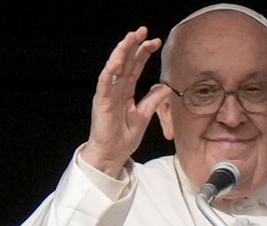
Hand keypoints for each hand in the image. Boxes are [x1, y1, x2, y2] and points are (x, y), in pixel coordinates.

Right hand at [81, 27, 172, 175]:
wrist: (113, 154)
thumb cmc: (124, 137)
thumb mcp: (144, 115)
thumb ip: (153, 100)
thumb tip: (165, 86)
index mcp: (125, 91)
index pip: (135, 66)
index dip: (144, 53)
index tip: (156, 41)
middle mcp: (116, 89)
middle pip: (125, 62)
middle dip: (133, 45)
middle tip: (144, 30)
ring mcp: (108, 94)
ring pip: (114, 67)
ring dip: (122, 51)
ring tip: (131, 37)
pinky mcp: (101, 102)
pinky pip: (105, 82)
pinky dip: (110, 70)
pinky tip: (118, 59)